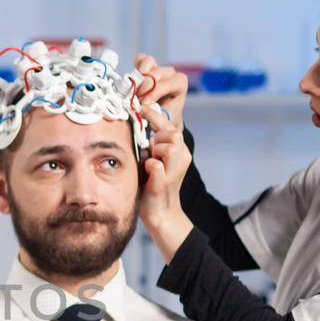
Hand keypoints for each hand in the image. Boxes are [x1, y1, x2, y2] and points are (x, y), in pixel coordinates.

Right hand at [132, 52, 187, 129]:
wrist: (164, 116)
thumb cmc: (165, 118)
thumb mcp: (165, 121)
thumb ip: (156, 116)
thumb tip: (143, 112)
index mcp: (179, 83)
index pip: (167, 83)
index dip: (154, 92)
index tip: (144, 104)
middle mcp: (170, 74)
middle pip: (156, 72)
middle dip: (144, 86)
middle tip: (136, 99)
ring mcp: (159, 68)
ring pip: (148, 62)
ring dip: (138, 76)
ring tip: (132, 89)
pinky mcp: (147, 67)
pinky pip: (140, 59)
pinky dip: (135, 67)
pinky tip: (132, 79)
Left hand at [137, 108, 194, 259]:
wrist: (159, 213)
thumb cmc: (152, 184)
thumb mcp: (152, 158)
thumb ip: (149, 143)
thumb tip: (137, 122)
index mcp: (179, 150)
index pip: (170, 125)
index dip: (156, 114)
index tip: (142, 107)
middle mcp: (182, 158)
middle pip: (171, 133)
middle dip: (156, 138)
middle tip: (148, 152)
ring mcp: (174, 171)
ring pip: (168, 146)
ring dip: (154, 151)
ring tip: (149, 162)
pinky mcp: (165, 183)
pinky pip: (157, 165)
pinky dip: (150, 166)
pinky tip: (147, 171)